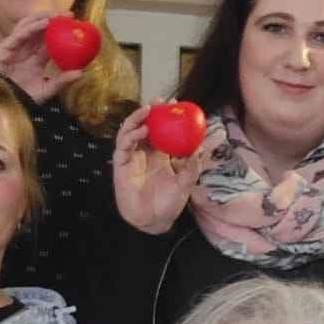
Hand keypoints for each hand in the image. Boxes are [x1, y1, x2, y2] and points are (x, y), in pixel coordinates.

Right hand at [0, 12, 76, 104]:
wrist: (4, 104)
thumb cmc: (24, 97)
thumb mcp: (47, 89)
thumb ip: (62, 81)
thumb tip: (81, 73)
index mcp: (36, 58)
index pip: (50, 40)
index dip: (62, 30)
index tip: (76, 24)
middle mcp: (26, 49)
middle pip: (39, 28)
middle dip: (54, 19)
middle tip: (69, 15)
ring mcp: (15, 47)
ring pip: (28, 26)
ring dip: (42, 17)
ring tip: (56, 15)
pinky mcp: (4, 47)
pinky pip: (19, 34)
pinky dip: (32, 27)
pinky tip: (45, 23)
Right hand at [112, 103, 208, 233]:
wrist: (153, 221)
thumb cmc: (169, 203)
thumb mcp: (186, 182)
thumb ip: (193, 165)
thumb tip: (202, 147)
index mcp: (160, 154)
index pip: (162, 130)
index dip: (167, 116)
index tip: (176, 104)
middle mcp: (144, 152)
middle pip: (144, 125)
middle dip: (151, 111)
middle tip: (160, 102)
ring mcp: (131, 157)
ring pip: (130, 131)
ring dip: (138, 118)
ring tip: (148, 110)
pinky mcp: (121, 165)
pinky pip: (123, 145)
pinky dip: (131, 135)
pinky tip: (142, 130)